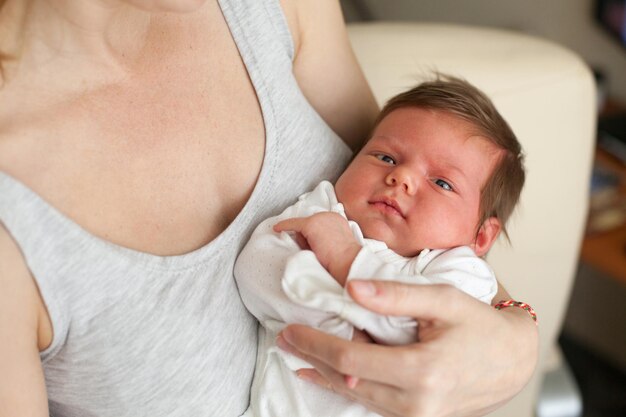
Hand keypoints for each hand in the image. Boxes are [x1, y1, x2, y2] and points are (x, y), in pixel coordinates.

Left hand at [274, 213, 360, 285]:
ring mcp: (320, 218)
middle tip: (317, 252)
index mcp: (338, 220)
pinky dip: (284, 226)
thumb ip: (319, 238)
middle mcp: (330, 215)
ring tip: (316, 253)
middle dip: (308, 237)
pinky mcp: (311, 224)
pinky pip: (293, 224)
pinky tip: (277, 228)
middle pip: (310, 224)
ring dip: (304, 240)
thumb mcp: (333, 245)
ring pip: (303, 227)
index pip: (320, 223)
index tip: (310, 240)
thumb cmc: (343, 260)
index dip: (313, 234)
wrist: (348, 262)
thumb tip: (299, 237)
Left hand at [276, 280, 538, 416]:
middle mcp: (417, 403)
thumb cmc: (479, 325)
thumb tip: (351, 289)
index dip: (315, 345)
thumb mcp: (443, 300)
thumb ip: (397, 296)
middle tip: (283, 340)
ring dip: (323, 376)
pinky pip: (371, 405)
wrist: (512, 361)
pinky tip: (326, 377)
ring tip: (298, 356)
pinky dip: (345, 388)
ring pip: (355, 398)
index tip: (290, 330)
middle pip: (345, 382)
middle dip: (310, 359)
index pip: (350, 361)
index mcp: (422, 371)